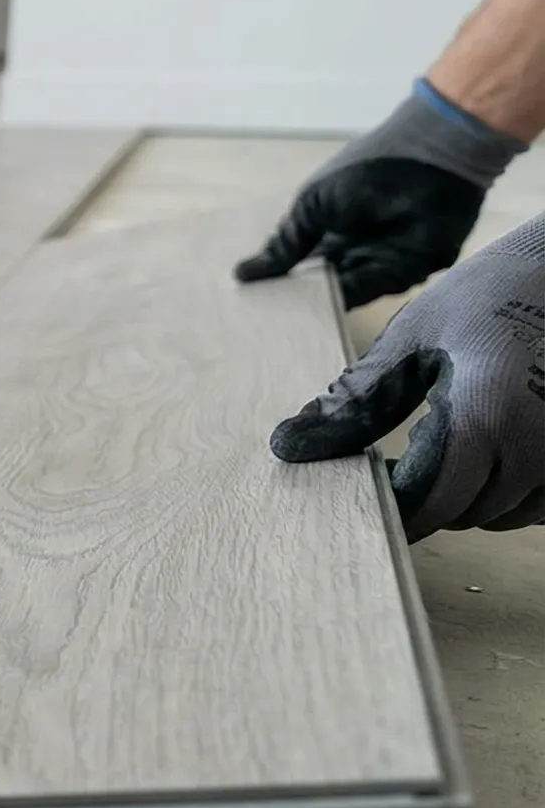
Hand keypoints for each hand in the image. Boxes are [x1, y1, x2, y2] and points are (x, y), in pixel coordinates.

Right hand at [234, 159, 482, 306]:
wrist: (428, 159)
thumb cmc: (364, 171)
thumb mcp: (312, 205)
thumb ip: (286, 245)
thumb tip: (243, 275)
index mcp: (329, 230)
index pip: (299, 265)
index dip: (278, 282)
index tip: (251, 302)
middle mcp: (352, 249)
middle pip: (321, 284)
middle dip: (297, 300)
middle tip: (262, 322)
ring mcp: (379, 262)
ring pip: (343, 293)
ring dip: (317, 305)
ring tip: (282, 321)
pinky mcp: (406, 271)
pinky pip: (371, 291)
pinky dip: (345, 302)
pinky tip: (317, 310)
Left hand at [269, 220, 544, 538]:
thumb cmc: (490, 292)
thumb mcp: (413, 337)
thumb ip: (357, 399)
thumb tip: (288, 445)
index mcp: (484, 419)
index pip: (428, 502)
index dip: (391, 503)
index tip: (367, 479)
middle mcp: (535, 449)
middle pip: (463, 513)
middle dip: (426, 492)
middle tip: (407, 447)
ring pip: (503, 515)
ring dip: (471, 494)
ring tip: (456, 436)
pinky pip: (539, 504)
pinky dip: (511, 488)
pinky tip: (496, 444)